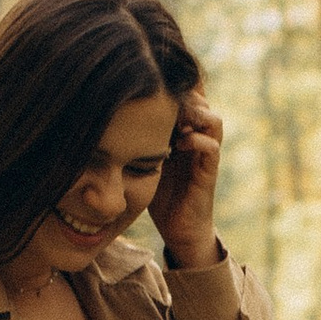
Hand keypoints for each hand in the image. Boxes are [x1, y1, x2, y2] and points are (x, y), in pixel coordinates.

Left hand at [152, 93, 224, 265]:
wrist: (179, 230)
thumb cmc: (160, 196)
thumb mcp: (145, 161)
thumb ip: (136, 142)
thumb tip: (107, 120)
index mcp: (184, 133)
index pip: (188, 98)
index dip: (175, 90)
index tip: (150, 94)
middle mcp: (198, 139)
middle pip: (202, 101)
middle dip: (184, 98)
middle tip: (161, 104)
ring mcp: (206, 155)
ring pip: (213, 119)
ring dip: (194, 116)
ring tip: (174, 123)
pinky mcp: (209, 172)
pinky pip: (212, 146)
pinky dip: (197, 140)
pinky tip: (179, 144)